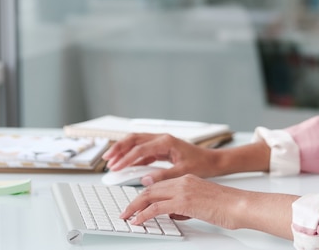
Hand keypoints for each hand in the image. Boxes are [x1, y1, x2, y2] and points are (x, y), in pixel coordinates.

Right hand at [102, 133, 222, 181]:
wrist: (211, 161)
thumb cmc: (201, 164)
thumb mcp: (183, 172)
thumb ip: (163, 176)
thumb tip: (145, 179)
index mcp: (166, 141)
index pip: (140, 148)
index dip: (126, 158)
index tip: (115, 167)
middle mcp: (162, 138)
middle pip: (134, 139)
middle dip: (118, 148)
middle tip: (106, 159)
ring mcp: (161, 142)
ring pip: (136, 142)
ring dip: (123, 150)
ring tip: (111, 161)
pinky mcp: (161, 149)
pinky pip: (143, 150)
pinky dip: (132, 156)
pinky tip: (126, 166)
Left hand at [121, 174, 297, 238]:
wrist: (240, 205)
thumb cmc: (227, 206)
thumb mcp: (202, 204)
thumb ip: (185, 206)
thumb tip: (172, 214)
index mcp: (188, 179)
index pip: (160, 186)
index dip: (145, 196)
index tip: (136, 204)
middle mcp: (183, 181)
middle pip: (151, 189)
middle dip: (135, 201)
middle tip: (125, 212)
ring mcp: (183, 190)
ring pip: (150, 196)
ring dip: (135, 207)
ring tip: (127, 217)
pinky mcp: (184, 201)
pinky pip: (157, 207)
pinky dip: (144, 214)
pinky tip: (138, 221)